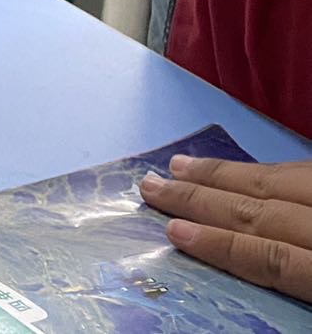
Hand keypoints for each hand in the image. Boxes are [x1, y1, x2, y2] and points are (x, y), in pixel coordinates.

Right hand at [140, 157, 311, 302]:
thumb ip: (296, 283)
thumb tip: (236, 264)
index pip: (274, 259)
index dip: (222, 247)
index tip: (173, 232)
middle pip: (262, 213)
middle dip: (202, 199)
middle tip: (153, 186)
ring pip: (278, 182)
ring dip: (224, 175)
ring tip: (179, 166)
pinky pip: (303, 169)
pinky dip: (265, 168)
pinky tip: (241, 168)